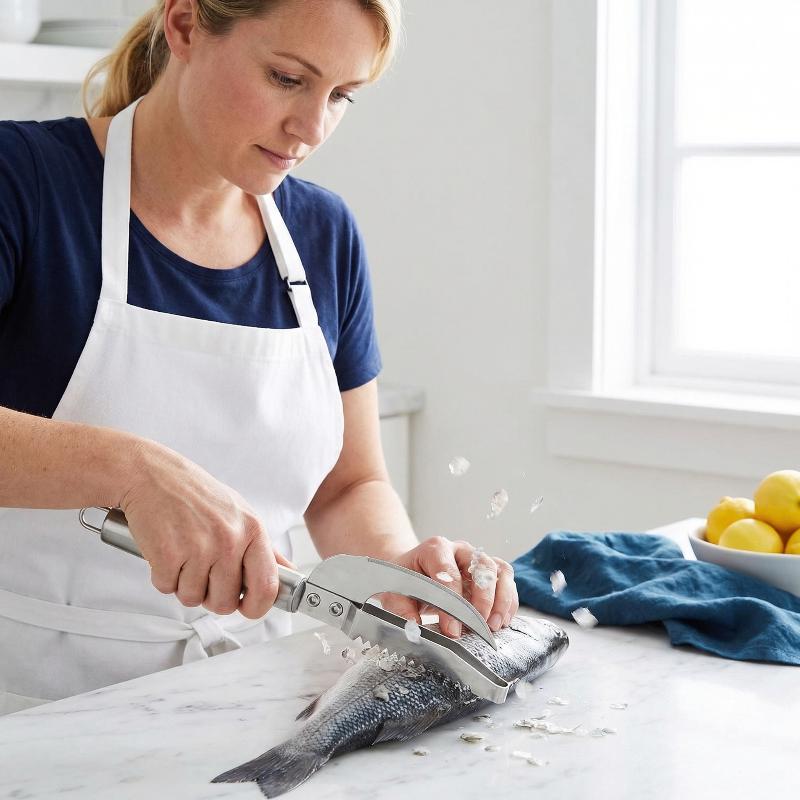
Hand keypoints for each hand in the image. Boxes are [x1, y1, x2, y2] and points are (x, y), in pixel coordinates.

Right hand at [119, 438, 295, 618]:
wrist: (153, 475)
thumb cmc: (196, 494)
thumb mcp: (241, 515)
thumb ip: (265, 550)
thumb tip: (288, 575)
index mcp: (252, 530)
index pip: (267, 587)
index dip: (256, 606)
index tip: (247, 605)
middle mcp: (229, 539)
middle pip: (225, 603)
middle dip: (211, 595)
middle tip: (203, 569)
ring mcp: (199, 548)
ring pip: (193, 598)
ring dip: (184, 584)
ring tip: (184, 554)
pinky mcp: (168, 555)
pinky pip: (166, 588)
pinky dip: (163, 576)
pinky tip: (167, 551)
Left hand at [377, 537, 518, 637]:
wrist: (411, 571)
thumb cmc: (404, 582)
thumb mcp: (394, 594)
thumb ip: (402, 611)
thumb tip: (415, 629)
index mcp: (434, 549)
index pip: (448, 573)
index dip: (452, 603)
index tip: (452, 631)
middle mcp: (460, 549)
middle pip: (481, 566)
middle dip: (484, 599)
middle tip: (480, 627)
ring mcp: (477, 558)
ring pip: (500, 570)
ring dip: (501, 600)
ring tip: (495, 626)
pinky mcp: (489, 571)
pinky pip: (507, 581)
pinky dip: (508, 602)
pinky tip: (502, 622)